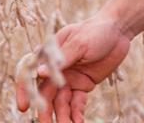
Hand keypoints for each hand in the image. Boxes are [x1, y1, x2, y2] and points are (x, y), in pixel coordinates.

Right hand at [15, 13, 131, 121]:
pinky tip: (79, 122)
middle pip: (45, 93)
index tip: (24, 106)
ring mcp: (68, 79)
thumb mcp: (79, 43)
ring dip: (62, 116)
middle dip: (44, 110)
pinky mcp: (82, 86)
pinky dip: (76, 114)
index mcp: (49, 54)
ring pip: (60, 102)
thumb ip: (61, 59)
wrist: (119, 31)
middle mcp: (56, 69)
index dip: (25, 90)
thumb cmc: (96, 31)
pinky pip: (76, 103)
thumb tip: (39, 72)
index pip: (30, 73)